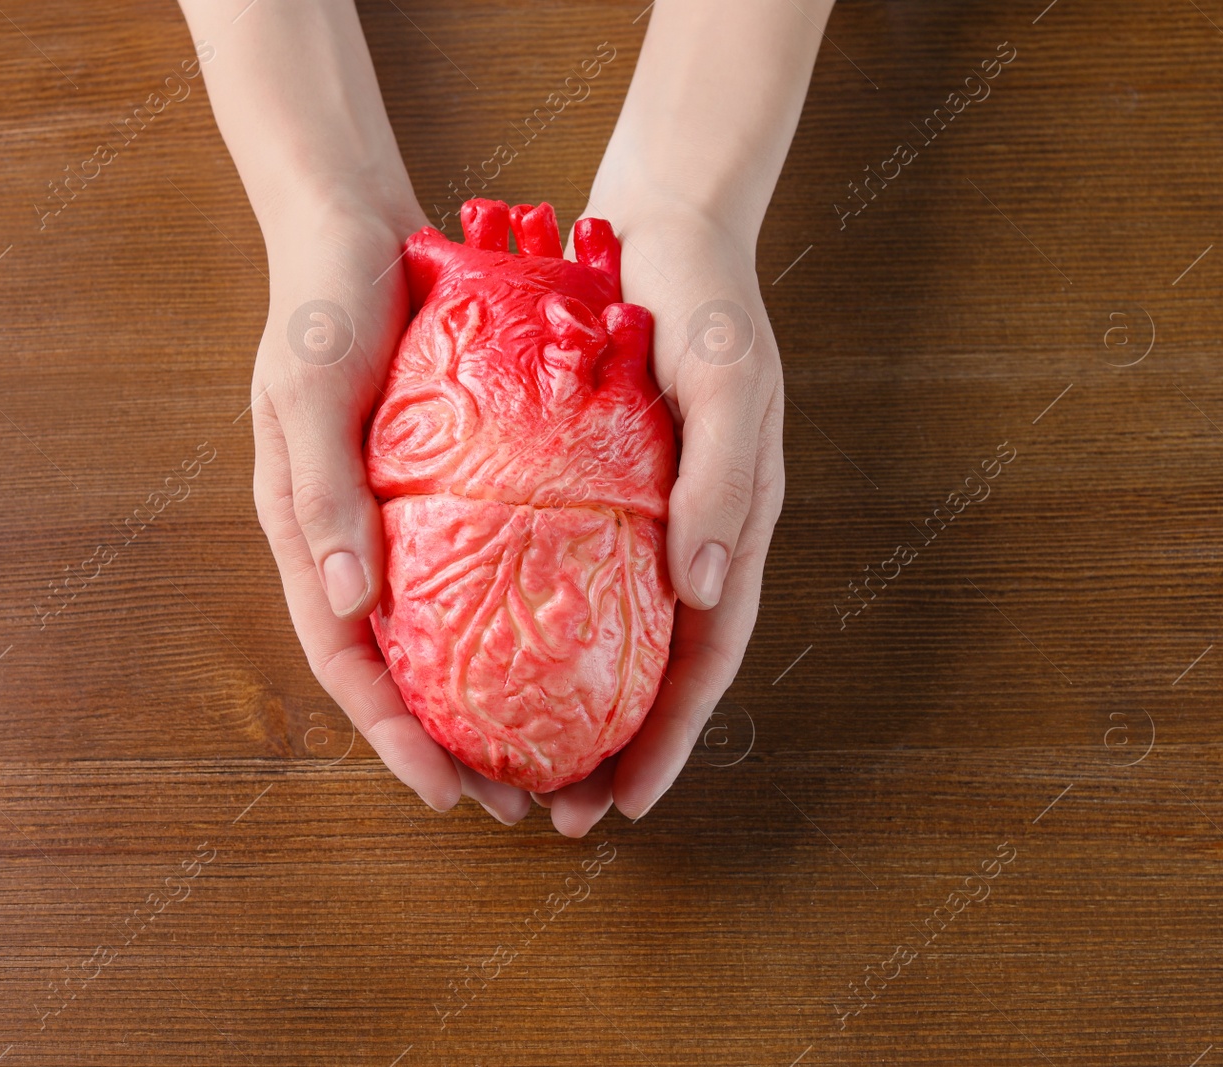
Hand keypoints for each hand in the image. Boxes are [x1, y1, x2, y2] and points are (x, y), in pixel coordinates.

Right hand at [250, 193, 533, 825]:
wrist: (354, 228)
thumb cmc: (321, 304)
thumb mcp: (308, 389)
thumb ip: (321, 493)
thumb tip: (352, 605)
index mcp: (306, 534)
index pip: (347, 661)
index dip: (391, 735)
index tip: (447, 792)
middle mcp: (349, 541)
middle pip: (396, 668)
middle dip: (447, 743)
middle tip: (517, 800)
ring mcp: (392, 516)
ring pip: (438, 632)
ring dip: (482, 697)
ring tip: (548, 749)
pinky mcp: (435, 486)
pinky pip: (473, 571)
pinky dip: (507, 621)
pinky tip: (563, 644)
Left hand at [535, 194, 784, 836]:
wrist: (666, 220)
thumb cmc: (703, 296)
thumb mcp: (726, 377)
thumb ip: (721, 478)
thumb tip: (702, 589)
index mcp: (733, 525)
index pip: (705, 658)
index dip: (670, 739)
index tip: (624, 805)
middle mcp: (689, 533)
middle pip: (655, 667)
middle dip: (616, 749)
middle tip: (558, 813)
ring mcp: (645, 512)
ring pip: (610, 632)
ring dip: (575, 702)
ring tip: (518, 759)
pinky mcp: (599, 483)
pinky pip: (571, 571)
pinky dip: (543, 624)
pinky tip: (489, 652)